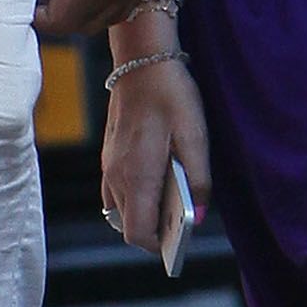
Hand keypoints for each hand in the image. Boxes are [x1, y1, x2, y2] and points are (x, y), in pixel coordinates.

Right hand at [98, 51, 211, 256]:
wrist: (141, 61)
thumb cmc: (172, 97)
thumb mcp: (197, 137)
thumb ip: (199, 181)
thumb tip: (198, 218)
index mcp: (138, 176)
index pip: (137, 233)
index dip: (158, 245)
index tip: (178, 241)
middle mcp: (116, 176)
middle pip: (128, 226)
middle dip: (153, 231)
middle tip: (180, 220)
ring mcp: (108, 166)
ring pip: (120, 210)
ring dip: (142, 215)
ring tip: (169, 203)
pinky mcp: (107, 155)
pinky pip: (115, 192)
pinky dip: (133, 198)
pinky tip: (155, 183)